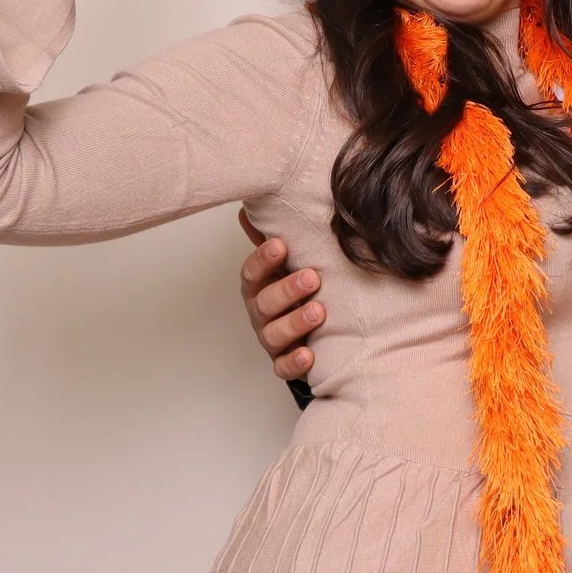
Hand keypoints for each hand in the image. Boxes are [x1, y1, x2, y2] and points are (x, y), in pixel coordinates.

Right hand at [239, 213, 323, 382]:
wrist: (310, 331)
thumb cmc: (297, 291)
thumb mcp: (288, 263)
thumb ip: (275, 238)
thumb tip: (253, 205)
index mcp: (259, 286)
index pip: (252, 272)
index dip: (264, 259)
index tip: (281, 245)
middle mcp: (261, 313)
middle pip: (264, 303)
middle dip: (287, 289)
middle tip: (312, 278)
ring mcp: (271, 339)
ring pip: (273, 334)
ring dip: (295, 323)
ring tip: (319, 311)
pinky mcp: (284, 363)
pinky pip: (283, 367)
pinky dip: (294, 362)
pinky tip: (310, 354)